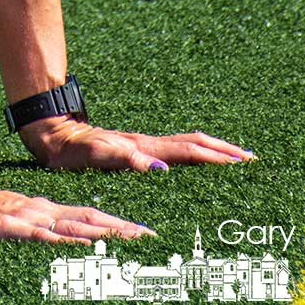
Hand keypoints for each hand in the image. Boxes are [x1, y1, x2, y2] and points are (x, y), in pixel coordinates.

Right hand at [0, 186, 152, 244]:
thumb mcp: (19, 220)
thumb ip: (45, 226)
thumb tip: (77, 234)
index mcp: (45, 210)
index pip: (89, 217)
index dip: (118, 224)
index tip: (146, 233)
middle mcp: (40, 211)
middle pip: (87, 219)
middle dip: (120, 228)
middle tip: (149, 237)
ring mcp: (24, 217)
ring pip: (68, 225)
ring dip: (99, 232)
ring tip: (126, 238)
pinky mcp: (5, 227)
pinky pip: (36, 234)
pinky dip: (59, 238)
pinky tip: (77, 243)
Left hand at [21, 117, 255, 172]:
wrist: (52, 136)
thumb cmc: (73, 150)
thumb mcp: (97, 156)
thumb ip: (127, 160)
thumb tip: (160, 169)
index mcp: (144, 147)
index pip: (189, 152)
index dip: (217, 158)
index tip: (245, 163)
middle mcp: (148, 144)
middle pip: (194, 144)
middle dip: (224, 151)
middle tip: (252, 160)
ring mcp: (143, 145)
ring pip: (186, 145)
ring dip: (212, 151)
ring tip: (235, 159)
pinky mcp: (136, 149)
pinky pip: (173, 151)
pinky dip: (193, 154)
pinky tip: (196, 162)